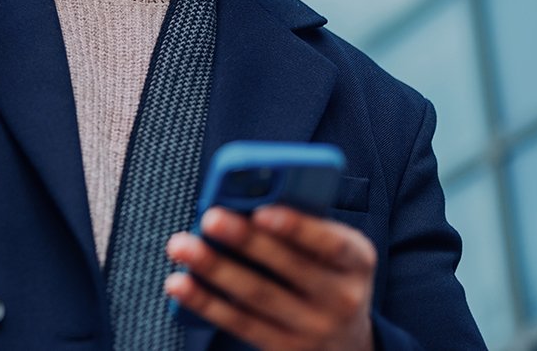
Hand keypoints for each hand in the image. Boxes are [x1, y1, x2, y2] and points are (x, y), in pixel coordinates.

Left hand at [164, 206, 376, 350]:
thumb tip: (240, 201)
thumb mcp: (332, 250)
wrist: (349, 341)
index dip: (297, 227)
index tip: (262, 210)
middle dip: (245, 241)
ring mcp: (314, 328)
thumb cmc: (326, 272)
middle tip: (208, 217)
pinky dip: (205, 302)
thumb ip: (299, 226)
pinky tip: (178, 283)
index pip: (331, 243)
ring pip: (257, 296)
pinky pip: (239, 323)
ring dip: (214, 269)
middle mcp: (342, 298)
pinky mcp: (284, 349)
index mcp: (357, 260)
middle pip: (287, 268)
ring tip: (180, 245)